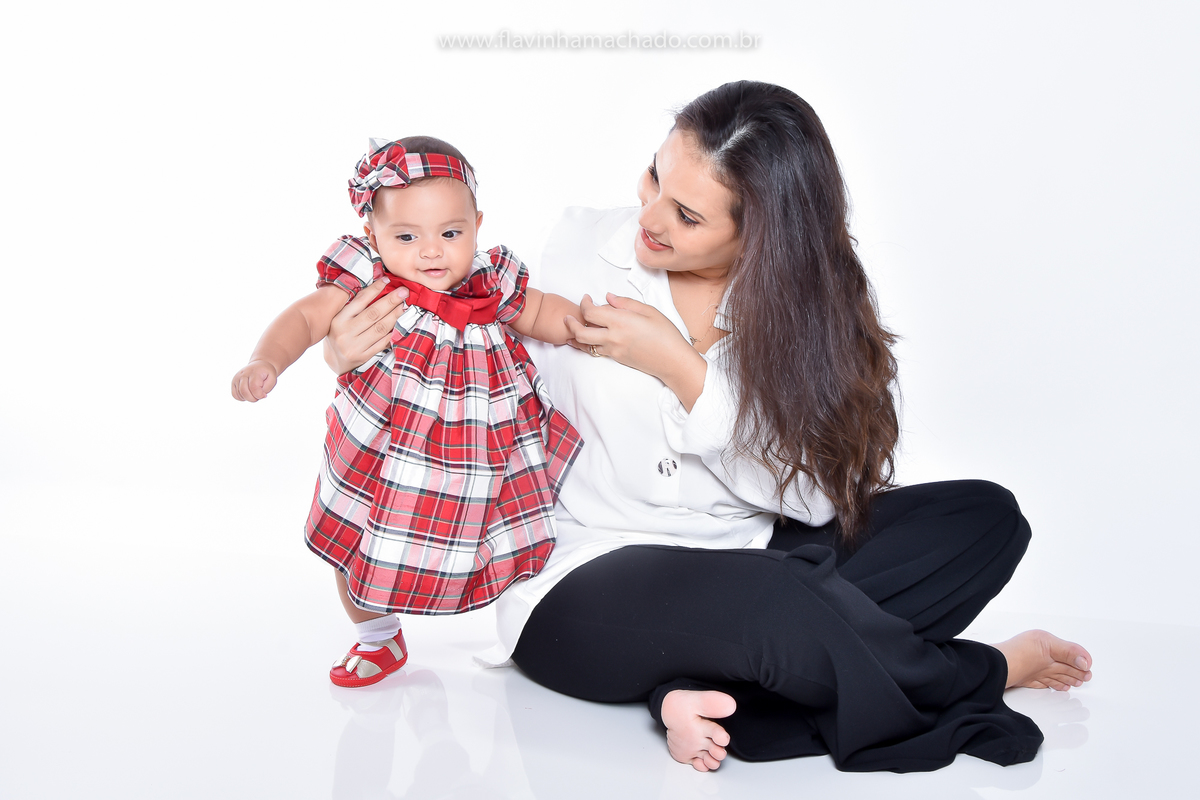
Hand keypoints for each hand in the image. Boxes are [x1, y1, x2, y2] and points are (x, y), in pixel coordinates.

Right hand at [231, 360, 278, 401]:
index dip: (259, 395)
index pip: (253, 387)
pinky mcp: (233, 382)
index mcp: (254, 372)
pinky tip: (248, 394)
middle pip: (244, 392)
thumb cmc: (266, 373)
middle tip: (259, 396)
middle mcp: (243, 374)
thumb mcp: (273, 379)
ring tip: (255, 393)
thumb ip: (267, 388)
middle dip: (253, 399)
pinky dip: (242, 398)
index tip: (264, 395)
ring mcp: (237, 378)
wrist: (259, 365)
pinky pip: (235, 395)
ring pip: (239, 395)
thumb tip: (260, 395)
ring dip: (249, 398)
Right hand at [323, 281, 408, 374]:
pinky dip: (393, 332)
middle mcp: (346, 332)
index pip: (360, 301)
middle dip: (390, 301)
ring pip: (380, 328)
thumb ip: (355, 305)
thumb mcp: (340, 317)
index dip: (374, 289)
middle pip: (373, 314)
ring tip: (404, 306)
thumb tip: (378, 286)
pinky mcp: (364, 356)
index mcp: (339, 319)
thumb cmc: (339, 332)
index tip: (387, 280)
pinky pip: (382, 343)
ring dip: (395, 316)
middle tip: (404, 292)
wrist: (334, 359)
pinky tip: (400, 324)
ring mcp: (355, 346)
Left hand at [564, 293, 695, 378]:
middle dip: (571, 322)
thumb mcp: (649, 311)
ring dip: (577, 335)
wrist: (673, 361)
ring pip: (585, 344)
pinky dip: (589, 344)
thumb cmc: (666, 334)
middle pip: (580, 331)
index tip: (587, 298)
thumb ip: (625, 303)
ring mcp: (613, 351)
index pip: (590, 312)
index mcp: (620, 321)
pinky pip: (597, 350)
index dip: (584, 303)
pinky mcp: (616, 359)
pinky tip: (589, 339)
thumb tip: (608, 297)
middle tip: (569, 316)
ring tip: (574, 327)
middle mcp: (613, 337)